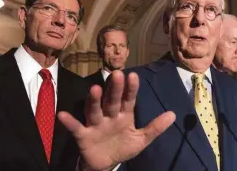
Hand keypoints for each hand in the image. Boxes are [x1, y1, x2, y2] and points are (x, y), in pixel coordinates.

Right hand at [58, 70, 175, 169]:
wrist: (105, 164)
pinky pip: (76, 128)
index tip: (133, 76)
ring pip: (94, 111)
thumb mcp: (141, 139)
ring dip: (94, 101)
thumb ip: (155, 127)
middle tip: (116, 74)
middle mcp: (109, 116)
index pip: (128, 100)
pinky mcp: (84, 136)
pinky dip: (70, 122)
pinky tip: (62, 115)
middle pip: (111, 101)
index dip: (131, 89)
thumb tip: (173, 114)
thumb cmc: (123, 147)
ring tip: (94, 89)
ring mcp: (95, 125)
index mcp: (124, 115)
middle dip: (114, 89)